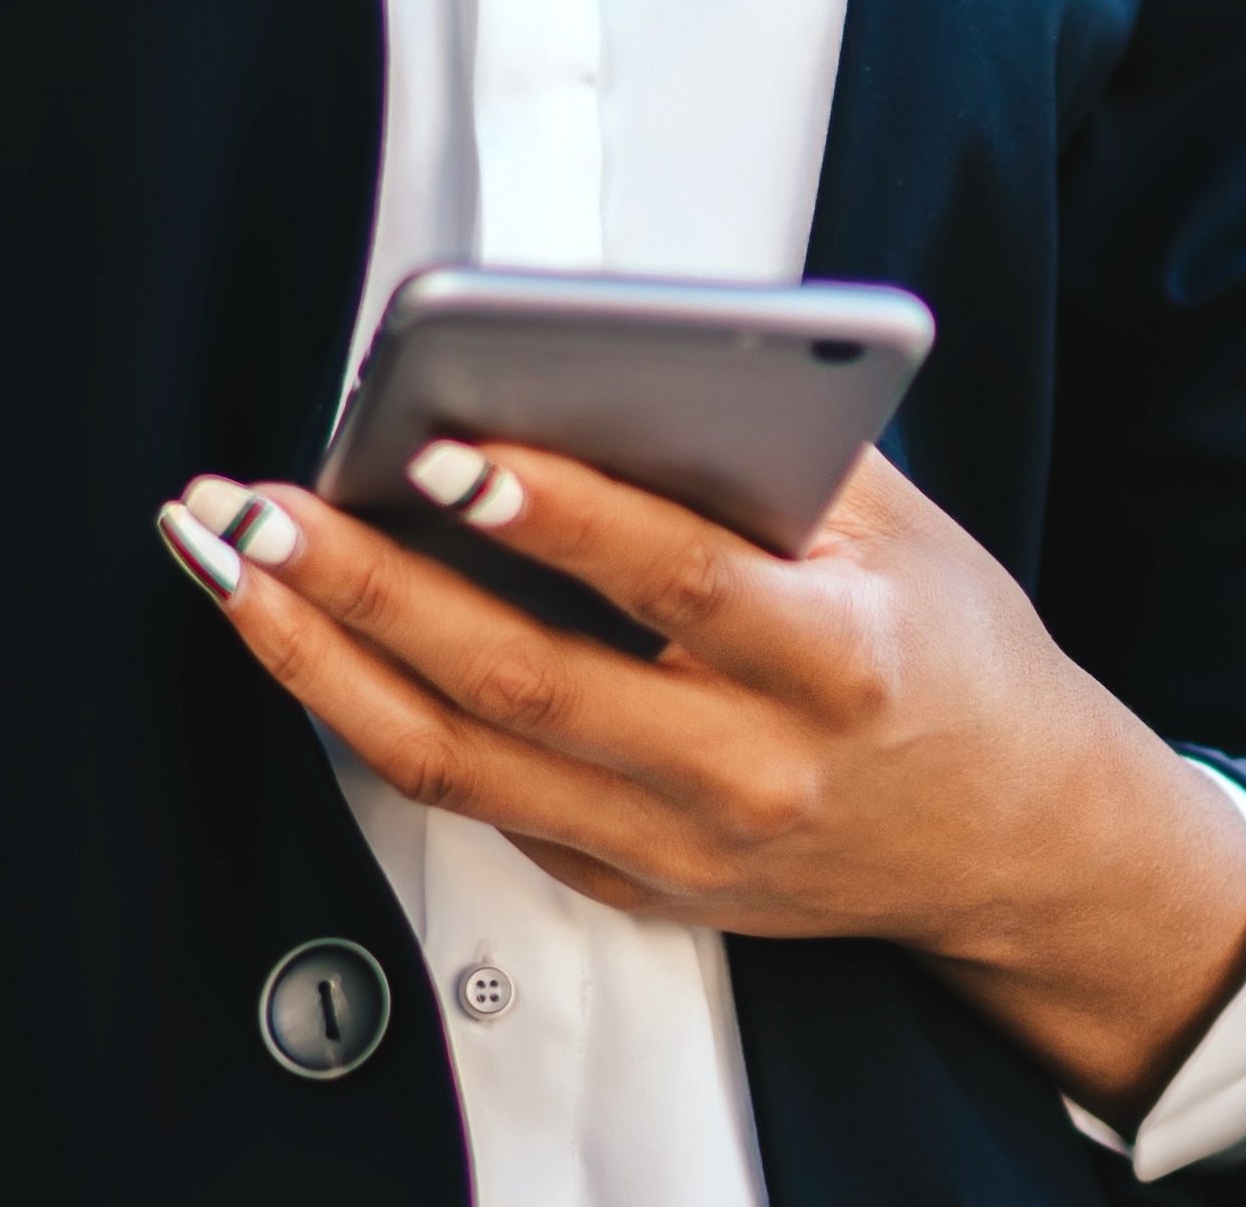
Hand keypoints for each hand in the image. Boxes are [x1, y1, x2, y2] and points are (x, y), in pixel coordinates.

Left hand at [160, 445, 1245, 1117]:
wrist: (1011, 838)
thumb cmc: (946, 650)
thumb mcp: (903, 529)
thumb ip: (772, 450)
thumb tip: (606, 361)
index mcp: (837, 665)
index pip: (676, 583)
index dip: (558, 516)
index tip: (449, 450)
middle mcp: (750, 771)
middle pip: (527, 681)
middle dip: (372, 587)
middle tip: (261, 508)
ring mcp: (680, 846)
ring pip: (463, 762)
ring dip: (326, 659)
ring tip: (234, 568)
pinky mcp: (632, 884)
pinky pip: (477, 804)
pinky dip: (374, 720)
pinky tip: (307, 640)